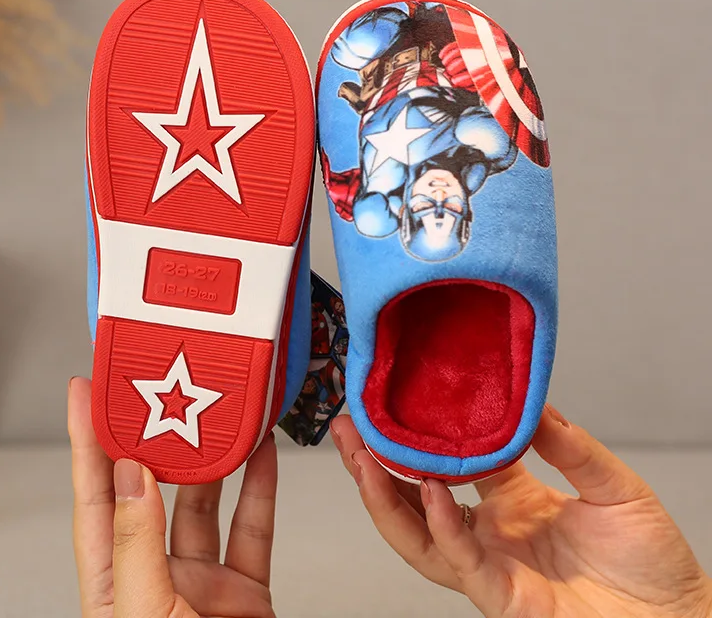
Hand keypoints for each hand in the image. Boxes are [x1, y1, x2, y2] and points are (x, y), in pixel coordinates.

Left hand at [68, 377, 275, 617]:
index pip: (94, 501)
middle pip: (151, 492)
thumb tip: (131, 475)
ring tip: (218, 414)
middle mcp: (154, 576)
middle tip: (159, 391)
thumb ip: (136, 544)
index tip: (85, 392)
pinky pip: (254, 528)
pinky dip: (261, 488)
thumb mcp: (141, 613)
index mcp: (113, 586)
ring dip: (215, 458)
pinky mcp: (245, 590)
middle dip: (156, 440)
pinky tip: (262, 454)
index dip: (87, 443)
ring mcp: (201, 582)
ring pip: (205, 504)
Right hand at [332, 407, 711, 617]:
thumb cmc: (650, 558)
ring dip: (383, 497)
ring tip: (358, 456)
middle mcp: (490, 530)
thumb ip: (570, 445)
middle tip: (346, 427)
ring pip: (419, 535)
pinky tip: (430, 493)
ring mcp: (491, 564)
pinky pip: (462, 563)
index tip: (395, 400)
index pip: (450, 460)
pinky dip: (443, 527)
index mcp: (510, 498)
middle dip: (374, 466)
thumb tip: (533, 400)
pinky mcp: (503, 598)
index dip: (420, 433)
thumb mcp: (612, 485)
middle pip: (414, 499)